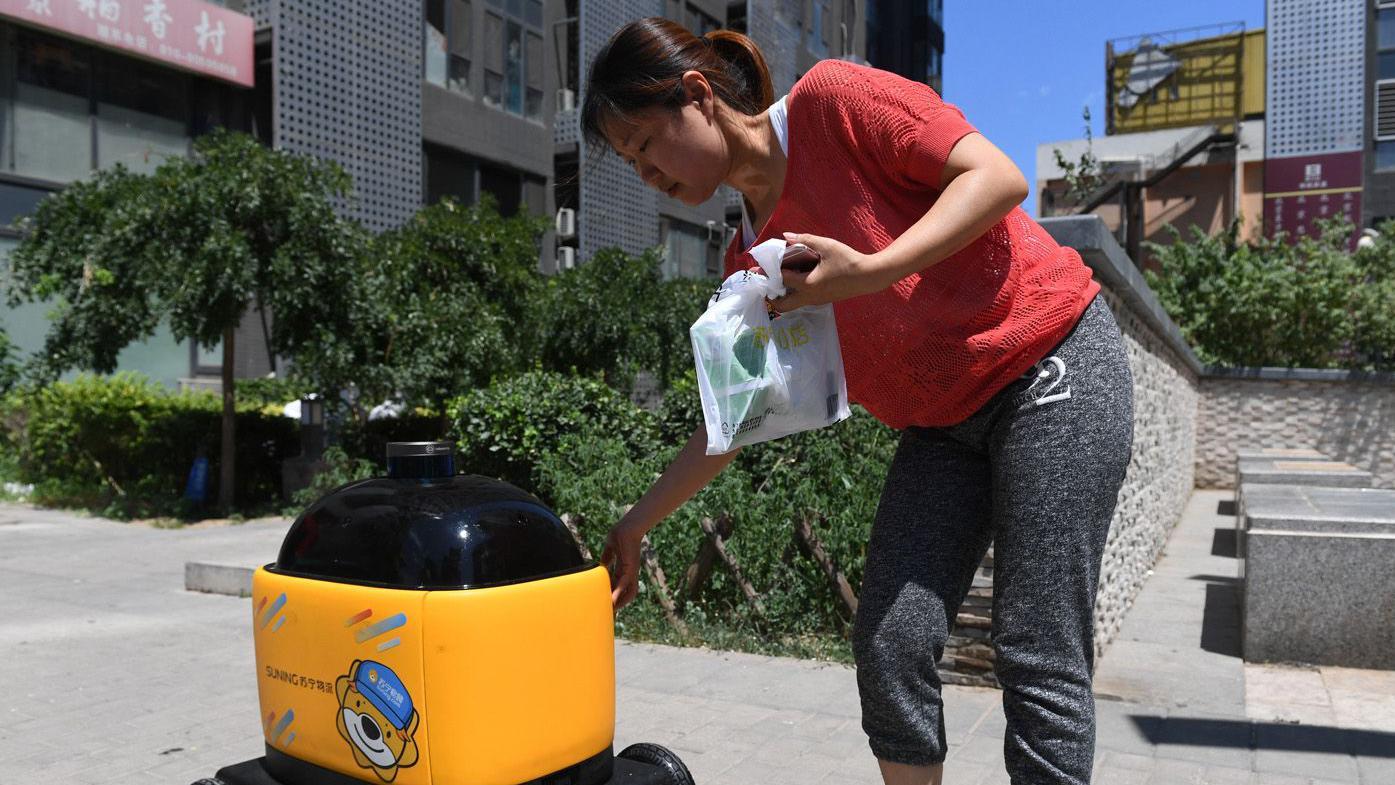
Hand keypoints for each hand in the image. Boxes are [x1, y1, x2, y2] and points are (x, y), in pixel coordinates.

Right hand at [600, 518, 644, 608]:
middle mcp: (628, 574)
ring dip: (619, 604)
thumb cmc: (620, 535)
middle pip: (624, 595)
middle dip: (617, 605)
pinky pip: (625, 584)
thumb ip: (607, 557)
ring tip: (611, 613)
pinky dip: (619, 593)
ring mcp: (630, 572)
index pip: (617, 588)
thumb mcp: (611, 549)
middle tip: (609, 616)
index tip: (605, 606)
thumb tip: (602, 564)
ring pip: (627, 593)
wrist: (628, 527)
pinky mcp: (630, 569)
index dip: (612, 597)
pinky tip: (612, 601)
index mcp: (622, 570)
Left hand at [770, 232, 888, 311]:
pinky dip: (794, 293)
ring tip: (777, 280)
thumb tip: (786, 236)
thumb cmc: (848, 261)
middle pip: (782, 305)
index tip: (759, 266)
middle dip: (770, 296)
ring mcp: (816, 301)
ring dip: (782, 295)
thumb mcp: (827, 246)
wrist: (869, 276)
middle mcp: (809, 297)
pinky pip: (802, 300)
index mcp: (808, 284)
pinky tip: (796, 279)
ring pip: (792, 304)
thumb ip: (805, 240)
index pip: (781, 279)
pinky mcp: (823, 300)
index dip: (769, 271)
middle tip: (765, 282)